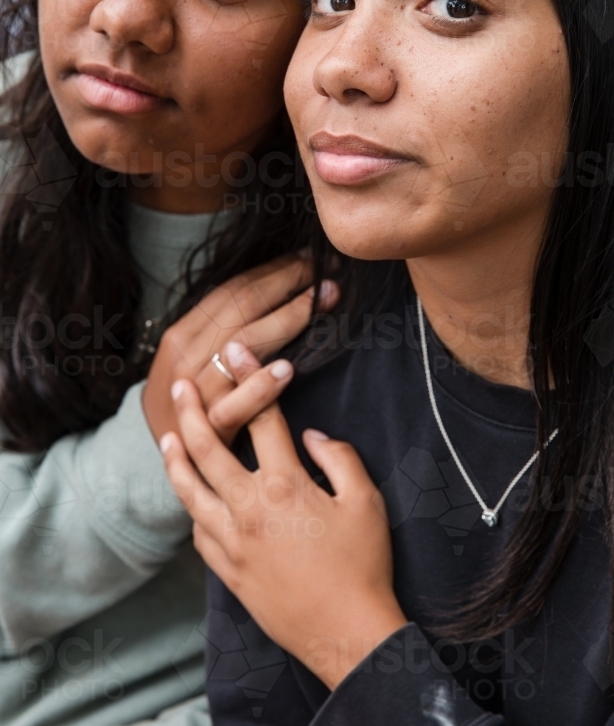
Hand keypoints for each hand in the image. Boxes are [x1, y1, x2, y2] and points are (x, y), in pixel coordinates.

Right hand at [143, 255, 337, 440]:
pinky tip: (288, 370)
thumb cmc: (197, 408)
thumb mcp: (201, 363)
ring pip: (240, 343)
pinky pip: (233, 406)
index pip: (234, 288)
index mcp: (182, 334)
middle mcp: (184, 357)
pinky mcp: (205, 432)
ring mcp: (192, 393)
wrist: (172, 466)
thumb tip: (279, 292)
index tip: (311, 258)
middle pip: (242, 304)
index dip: (275, 269)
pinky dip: (260, 387)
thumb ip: (229, 333)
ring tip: (323, 300)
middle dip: (289, 281)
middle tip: (328, 269)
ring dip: (288, 318)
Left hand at [162, 379, 407, 689]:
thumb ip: (339, 459)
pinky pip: (199, 531)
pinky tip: (190, 497)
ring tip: (166, 436)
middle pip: (209, 449)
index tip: (235, 353)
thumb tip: (311, 437)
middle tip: (180, 385)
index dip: (248, 379)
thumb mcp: (366, 502)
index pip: (261, 420)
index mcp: (285, 486)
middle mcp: (249, 509)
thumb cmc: (363, 566)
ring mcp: (233, 542)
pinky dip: (192, 508)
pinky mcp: (228, 571)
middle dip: (192, 411)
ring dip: (176, 459)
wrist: (346, 634)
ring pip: (191, 492)